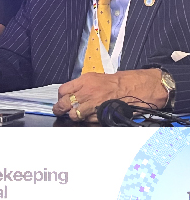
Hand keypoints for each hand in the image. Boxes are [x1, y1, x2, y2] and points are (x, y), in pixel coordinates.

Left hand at [52, 69, 167, 121]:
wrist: (139, 87)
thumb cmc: (121, 82)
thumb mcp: (98, 78)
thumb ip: (83, 86)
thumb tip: (71, 95)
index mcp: (85, 81)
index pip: (63, 90)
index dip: (60, 97)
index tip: (61, 100)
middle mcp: (87, 92)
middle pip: (64, 104)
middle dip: (60, 109)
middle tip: (60, 112)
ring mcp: (94, 104)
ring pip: (74, 115)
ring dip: (75, 116)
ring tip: (80, 115)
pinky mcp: (101, 114)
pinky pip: (88, 120)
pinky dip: (88, 120)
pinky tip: (93, 116)